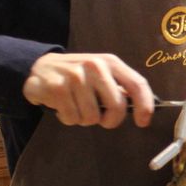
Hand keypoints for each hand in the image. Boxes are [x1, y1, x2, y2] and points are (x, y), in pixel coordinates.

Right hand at [23, 52, 154, 128]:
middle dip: (110, 120)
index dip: (145, 106)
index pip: (137, 84)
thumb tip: (142, 109)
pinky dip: (68, 119)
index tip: (143, 122)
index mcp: (111, 62)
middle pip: (116, 106)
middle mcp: (95, 66)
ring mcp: (75, 76)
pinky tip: (62, 106)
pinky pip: (72, 118)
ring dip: (84, 119)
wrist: (40, 67)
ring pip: (92, 117)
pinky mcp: (57, 87)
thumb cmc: (78, 75)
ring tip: (76, 106)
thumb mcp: (101, 74)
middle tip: (101, 119)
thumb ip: (119, 88)